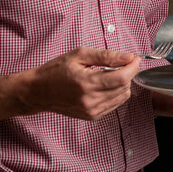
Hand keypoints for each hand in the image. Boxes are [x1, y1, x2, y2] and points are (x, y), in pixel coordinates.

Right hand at [24, 47, 139, 120]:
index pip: (122, 78)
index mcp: (87, 83)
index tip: (134, 58)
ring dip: (122, 84)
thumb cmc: (56, 70)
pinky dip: (115, 93)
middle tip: (120, 63)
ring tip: (108, 74)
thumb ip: (106, 56)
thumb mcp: (79, 55)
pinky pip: (114, 104)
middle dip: (128, 73)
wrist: (38, 91)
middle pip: (124, 87)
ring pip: (122, 97)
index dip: (133, 67)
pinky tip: (104, 85)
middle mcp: (90, 100)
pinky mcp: (92, 116)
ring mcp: (91, 111)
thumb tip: (128, 57)